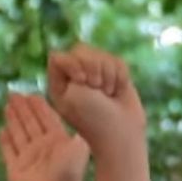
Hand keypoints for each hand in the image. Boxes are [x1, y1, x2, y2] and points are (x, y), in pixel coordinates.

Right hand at [0, 92, 88, 180]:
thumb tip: (80, 113)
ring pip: (18, 134)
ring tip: (7, 105)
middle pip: (30, 123)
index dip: (38, 106)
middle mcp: (42, 147)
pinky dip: (4, 141)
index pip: (46, 118)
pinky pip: (8, 151)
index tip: (31, 93)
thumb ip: (75, 130)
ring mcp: (28, 158)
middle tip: (14, 93)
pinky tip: (1, 130)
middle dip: (22, 108)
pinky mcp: (15, 169)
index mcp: (57, 140)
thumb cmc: (69, 173)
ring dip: (13, 120)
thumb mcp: (78, 147)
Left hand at [46, 44, 145, 165]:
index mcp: (59, 83)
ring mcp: (95, 75)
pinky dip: (120, 77)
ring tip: (108, 94)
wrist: (122, 130)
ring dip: (108, 74)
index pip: (59, 56)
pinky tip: (117, 91)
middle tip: (97, 90)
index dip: (73, 64)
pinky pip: (117, 61)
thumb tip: (74, 50)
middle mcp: (75, 77)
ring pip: (102, 55)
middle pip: (82, 50)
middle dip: (94, 68)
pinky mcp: (113, 76)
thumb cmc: (93, 118)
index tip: (82, 81)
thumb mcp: (71, 93)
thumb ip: (65, 65)